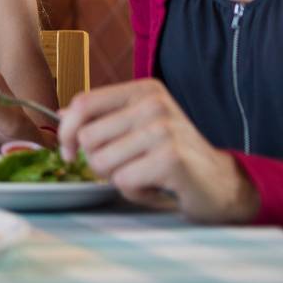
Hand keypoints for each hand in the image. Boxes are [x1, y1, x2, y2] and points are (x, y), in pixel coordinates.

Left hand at [60, 79, 258, 222]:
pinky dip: (135, 192)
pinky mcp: (171, 158)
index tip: (69, 152)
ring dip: (118, 178)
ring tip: (146, 174)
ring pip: (101, 162)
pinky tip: (157, 186)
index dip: (66, 132)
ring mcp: (163, 129)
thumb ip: (102, 119)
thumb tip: (59, 115)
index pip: (82, 104)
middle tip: (128, 166)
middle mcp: (153, 103)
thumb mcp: (137, 128)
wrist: (223, 184)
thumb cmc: (172, 157)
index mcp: (142, 90)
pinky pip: (123, 181)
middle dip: (98, 161)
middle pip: (87, 138)